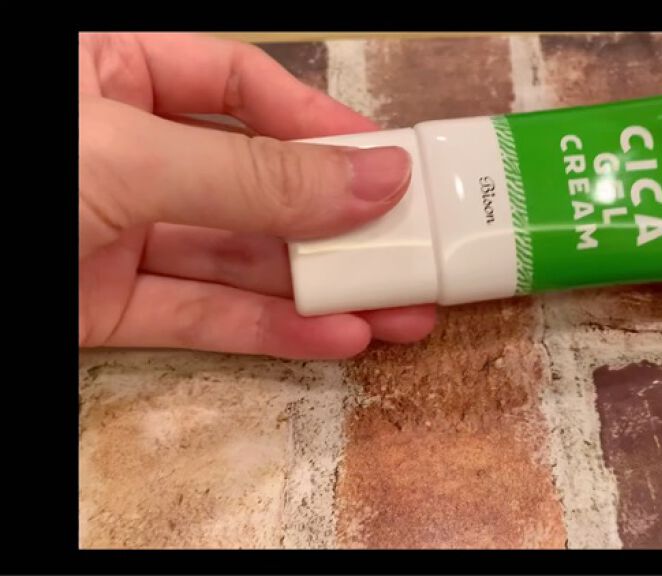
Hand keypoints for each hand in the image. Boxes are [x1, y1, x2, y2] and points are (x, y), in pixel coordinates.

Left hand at [79, 33, 435, 358]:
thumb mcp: (126, 157)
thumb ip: (251, 175)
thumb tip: (371, 179)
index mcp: (112, 74)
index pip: (241, 86)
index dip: (319, 124)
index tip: (386, 166)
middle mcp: (123, 151)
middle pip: (257, 184)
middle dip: (338, 226)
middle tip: (411, 252)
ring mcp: (113, 231)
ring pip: (237, 259)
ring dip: (321, 289)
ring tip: (400, 311)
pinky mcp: (101, 306)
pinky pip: (199, 314)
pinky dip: (267, 329)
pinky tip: (336, 336)